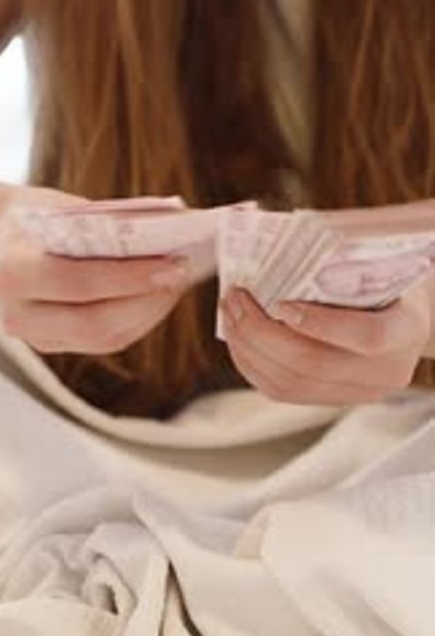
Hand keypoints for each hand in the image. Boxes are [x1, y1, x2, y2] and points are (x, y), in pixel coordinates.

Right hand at [0, 187, 189, 353]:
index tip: (172, 263)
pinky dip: (139, 319)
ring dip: (150, 312)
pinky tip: (159, 296)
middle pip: (94, 323)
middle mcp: (18, 315)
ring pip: (106, 339)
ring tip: (176, 282)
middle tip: (181, 274)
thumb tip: (174, 227)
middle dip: (146, 300)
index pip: (78, 283)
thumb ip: (109, 224)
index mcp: (12, 274)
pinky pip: (106, 341)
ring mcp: (36, 338)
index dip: (129, 278)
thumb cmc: (37, 218)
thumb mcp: (64, 208)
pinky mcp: (56, 346)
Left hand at [221, 279, 434, 404]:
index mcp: (406, 332)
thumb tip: (279, 234)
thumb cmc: (390, 279)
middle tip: (234, 297)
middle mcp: (383, 374)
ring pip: (288, 383)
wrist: (407, 320)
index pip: (366, 337)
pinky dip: (251, 364)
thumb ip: (345, 260)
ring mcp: (356, 394)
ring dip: (248, 347)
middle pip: (312, 364)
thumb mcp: (382, 265)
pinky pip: (281, 391)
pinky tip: (237, 338)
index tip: (281, 303)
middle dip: (261, 331)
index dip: (321, 324)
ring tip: (229, 313)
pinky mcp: (330, 401)